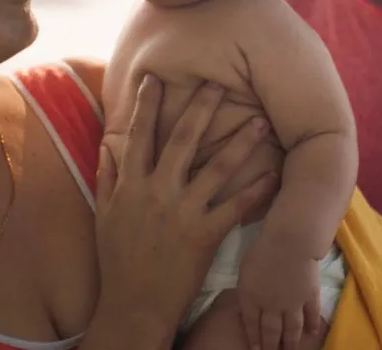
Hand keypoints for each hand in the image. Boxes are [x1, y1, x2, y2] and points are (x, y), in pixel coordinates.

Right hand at [92, 75, 278, 343]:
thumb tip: (108, 142)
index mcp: (131, 184)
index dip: (147, 104)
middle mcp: (157, 192)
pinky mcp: (205, 235)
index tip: (156, 77)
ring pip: (217, 168)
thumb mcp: (106, 213)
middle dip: (202, 108)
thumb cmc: (118, 259)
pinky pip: (236, 207)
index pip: (139, 135)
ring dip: (241, 143)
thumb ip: (108, 175)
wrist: (133, 305)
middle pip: (182, 140)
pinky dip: (257, 190)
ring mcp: (182, 213)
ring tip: (262, 121)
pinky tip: (276, 173)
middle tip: (220, 82)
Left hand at [237, 234, 322, 349]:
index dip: (254, 337)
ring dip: (291, 343)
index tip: (256, 349)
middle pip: (271, 331)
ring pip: (292, 329)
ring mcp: (293, 304)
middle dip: (271, 346)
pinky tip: (313, 333)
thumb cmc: (263, 250)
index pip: (252, 323)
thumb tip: (244, 306)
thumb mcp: (245, 270)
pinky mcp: (310, 297)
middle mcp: (272, 306)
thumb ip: (245, 290)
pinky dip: (312, 325)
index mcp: (252, 298)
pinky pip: (312, 315)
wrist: (290, 244)